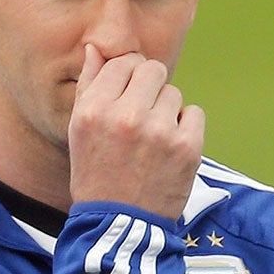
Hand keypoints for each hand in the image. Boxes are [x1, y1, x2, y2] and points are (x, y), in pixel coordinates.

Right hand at [66, 44, 204, 221]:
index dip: (128, 77)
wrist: (120, 225)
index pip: (123, 63)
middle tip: (144, 115)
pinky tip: (170, 149)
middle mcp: (125, 117)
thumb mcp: (79, 131)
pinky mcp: (186, 147)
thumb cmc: (96, 175)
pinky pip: (195, 113)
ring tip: (153, 140)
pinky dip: (186, 128)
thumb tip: (95, 48)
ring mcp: (158, 132)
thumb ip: (89, 86)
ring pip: (174, 93)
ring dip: (167, 111)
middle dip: (150, 88)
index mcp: (93, 110)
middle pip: (153, 70)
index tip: (129, 96)